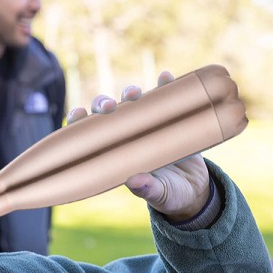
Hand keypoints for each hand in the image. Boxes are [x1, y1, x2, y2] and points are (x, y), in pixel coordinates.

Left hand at [66, 72, 210, 221]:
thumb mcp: (158, 195)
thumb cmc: (169, 195)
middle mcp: (127, 137)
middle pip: (108, 114)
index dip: (80, 122)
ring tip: (134, 93)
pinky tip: (165, 77)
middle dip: (104, 104)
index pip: (90, 135)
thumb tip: (134, 181)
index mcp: (115, 155)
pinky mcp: (170, 120)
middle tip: (110, 106)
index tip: (77, 113)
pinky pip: (166, 98)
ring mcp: (148, 126)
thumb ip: (147, 189)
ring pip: (133, 102)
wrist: (196, 190)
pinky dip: (165, 86)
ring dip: (130, 92)